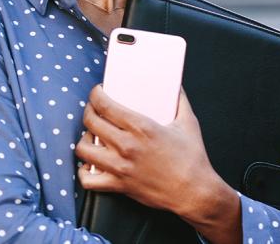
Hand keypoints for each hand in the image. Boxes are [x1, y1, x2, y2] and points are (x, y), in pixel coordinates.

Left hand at [74, 85, 238, 238]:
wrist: (195, 193)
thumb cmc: (193, 159)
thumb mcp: (189, 124)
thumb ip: (180, 101)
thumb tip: (176, 86)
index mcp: (141, 127)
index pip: (104, 104)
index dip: (95, 94)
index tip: (97, 92)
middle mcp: (126, 145)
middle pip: (90, 122)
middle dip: (88, 111)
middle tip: (94, 110)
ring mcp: (120, 166)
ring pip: (83, 148)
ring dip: (84, 139)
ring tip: (91, 136)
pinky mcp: (119, 185)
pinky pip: (88, 180)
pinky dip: (84, 172)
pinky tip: (90, 165)